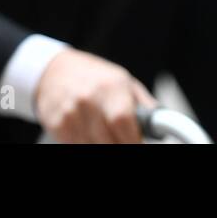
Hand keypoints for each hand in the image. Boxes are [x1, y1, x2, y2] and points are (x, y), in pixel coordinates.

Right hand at [34, 47, 157, 142]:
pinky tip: (88, 134)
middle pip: (109, 140)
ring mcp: (70, 112)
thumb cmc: (93, 77)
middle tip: (122, 140)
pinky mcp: (57, 124)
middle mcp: (88, 98)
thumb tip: (163, 126)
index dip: (132, 140)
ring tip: (104, 135)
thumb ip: (143, 105)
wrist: (53, 70)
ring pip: (93, 146)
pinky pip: (76, 146)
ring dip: (101, 145)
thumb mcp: (123, 81)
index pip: (122, 121)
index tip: (137, 144)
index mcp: (110, 86)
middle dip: (119, 144)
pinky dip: (85, 144)